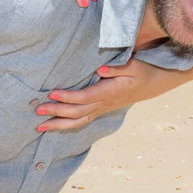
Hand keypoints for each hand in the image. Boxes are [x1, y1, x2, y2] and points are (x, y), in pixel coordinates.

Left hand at [35, 60, 150, 130]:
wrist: (154, 83)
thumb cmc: (143, 71)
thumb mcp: (134, 65)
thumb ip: (117, 67)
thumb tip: (99, 69)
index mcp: (110, 92)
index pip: (85, 97)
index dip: (68, 97)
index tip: (52, 93)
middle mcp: (104, 103)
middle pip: (77, 112)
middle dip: (57, 113)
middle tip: (38, 112)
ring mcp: (103, 108)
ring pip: (79, 121)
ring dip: (59, 124)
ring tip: (41, 126)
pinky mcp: (102, 108)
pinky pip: (83, 120)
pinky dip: (69, 124)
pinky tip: (57, 125)